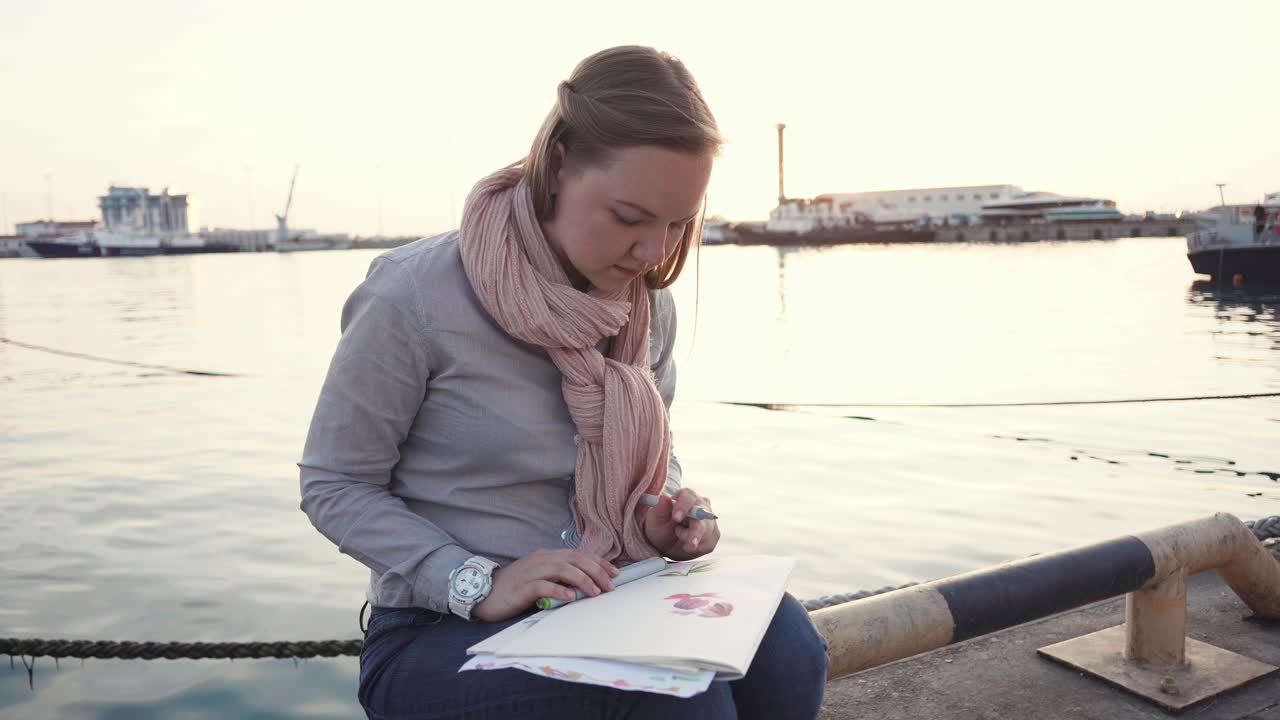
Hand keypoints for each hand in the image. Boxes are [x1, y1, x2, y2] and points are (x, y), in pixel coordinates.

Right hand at [472, 549, 619, 622]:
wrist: (486, 592)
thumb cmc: (516, 588)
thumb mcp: (541, 578)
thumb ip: (559, 578)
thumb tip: (586, 585)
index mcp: (548, 556)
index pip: (579, 554)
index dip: (598, 562)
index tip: (615, 573)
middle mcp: (542, 559)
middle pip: (575, 559)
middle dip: (596, 571)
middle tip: (611, 586)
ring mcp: (532, 572)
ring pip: (562, 569)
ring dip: (582, 580)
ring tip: (596, 592)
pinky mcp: (523, 587)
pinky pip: (543, 586)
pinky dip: (559, 590)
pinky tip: (570, 598)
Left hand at [642, 488, 719, 560]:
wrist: (666, 542)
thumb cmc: (660, 526)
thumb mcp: (655, 520)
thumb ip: (659, 509)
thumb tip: (664, 498)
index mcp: (685, 496)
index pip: (688, 496)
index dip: (683, 506)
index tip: (676, 518)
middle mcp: (701, 504)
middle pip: (703, 515)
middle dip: (695, 531)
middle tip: (689, 545)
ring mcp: (709, 519)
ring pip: (707, 531)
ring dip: (692, 540)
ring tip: (679, 539)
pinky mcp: (713, 533)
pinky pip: (709, 543)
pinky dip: (697, 548)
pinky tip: (687, 545)